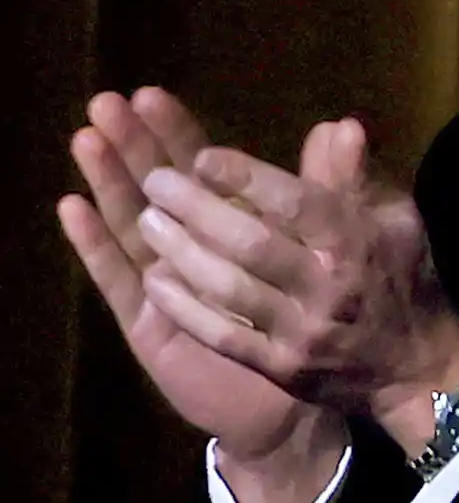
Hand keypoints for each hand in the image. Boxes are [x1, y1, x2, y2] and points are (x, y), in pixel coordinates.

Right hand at [60, 89, 327, 463]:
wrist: (301, 407)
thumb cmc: (319, 324)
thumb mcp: (336, 252)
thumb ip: (333, 193)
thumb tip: (343, 127)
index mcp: (232, 223)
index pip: (199, 167)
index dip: (176, 133)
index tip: (152, 95)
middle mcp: (191, 247)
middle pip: (157, 186)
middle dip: (134, 145)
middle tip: (107, 102)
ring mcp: (164, 283)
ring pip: (131, 223)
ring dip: (108, 182)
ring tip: (87, 139)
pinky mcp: (148, 324)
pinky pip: (119, 281)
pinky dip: (96, 245)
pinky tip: (72, 208)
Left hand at [129, 113, 458, 452]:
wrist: (419, 372)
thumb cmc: (403, 282)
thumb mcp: (396, 220)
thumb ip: (357, 176)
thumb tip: (337, 126)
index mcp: (356, 243)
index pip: (295, 203)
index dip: (243, 178)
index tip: (202, 157)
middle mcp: (329, 287)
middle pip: (250, 243)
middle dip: (195, 208)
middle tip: (154, 180)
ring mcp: (303, 333)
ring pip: (229, 289)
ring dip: (180, 252)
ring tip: (145, 221)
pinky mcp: (283, 370)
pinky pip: (223, 337)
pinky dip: (184, 307)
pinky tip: (154, 281)